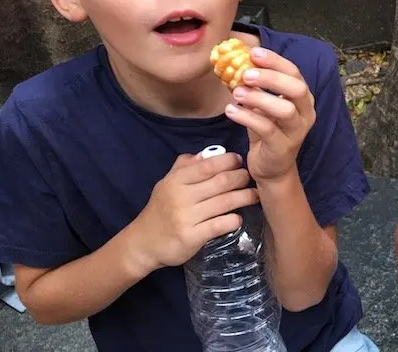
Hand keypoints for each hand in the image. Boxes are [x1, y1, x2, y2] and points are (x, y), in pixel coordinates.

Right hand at [130, 152, 258, 271]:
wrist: (143, 243)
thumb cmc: (161, 209)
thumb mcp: (167, 183)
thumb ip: (185, 166)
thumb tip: (207, 154)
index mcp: (176, 181)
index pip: (207, 166)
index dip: (227, 161)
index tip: (238, 161)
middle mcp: (181, 197)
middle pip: (221, 182)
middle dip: (240, 177)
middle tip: (249, 178)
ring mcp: (186, 218)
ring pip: (224, 202)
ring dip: (244, 197)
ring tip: (254, 195)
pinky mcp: (192, 237)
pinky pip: (220, 225)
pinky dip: (234, 220)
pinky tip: (238, 218)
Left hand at [225, 47, 315, 183]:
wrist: (272, 168)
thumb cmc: (267, 131)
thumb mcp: (262, 106)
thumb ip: (253, 87)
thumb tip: (232, 62)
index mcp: (303, 98)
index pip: (294, 73)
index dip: (275, 61)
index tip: (254, 52)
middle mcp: (306, 113)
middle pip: (296, 89)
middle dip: (271, 78)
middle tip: (246, 73)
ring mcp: (297, 131)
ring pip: (284, 110)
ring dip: (259, 98)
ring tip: (237, 93)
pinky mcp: (283, 147)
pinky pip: (267, 129)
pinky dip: (247, 117)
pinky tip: (231, 111)